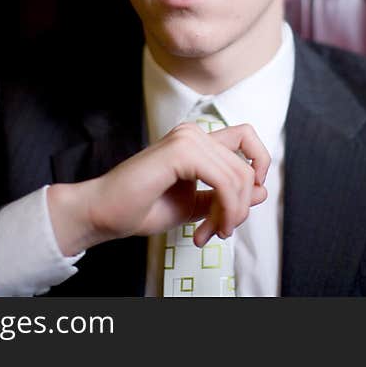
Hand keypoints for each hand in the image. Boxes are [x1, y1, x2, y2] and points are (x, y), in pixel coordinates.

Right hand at [47, 123, 269, 255]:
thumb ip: (226, 196)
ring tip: (210, 233)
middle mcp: (193, 133)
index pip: (246, 138)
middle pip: (246, 166)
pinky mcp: (180, 151)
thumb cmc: (141, 207)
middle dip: (239, 207)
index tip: (247, 199)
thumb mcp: (195, 205)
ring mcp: (186, 139)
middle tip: (219, 231)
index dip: (259, 164)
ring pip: (238, 176)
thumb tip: (261, 191)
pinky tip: (206, 228)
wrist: (103, 213)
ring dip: (231, 213)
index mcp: (197, 141)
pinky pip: (223, 181)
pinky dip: (224, 209)